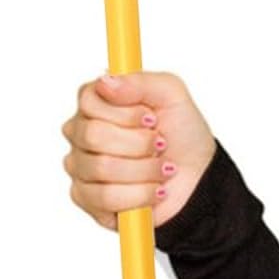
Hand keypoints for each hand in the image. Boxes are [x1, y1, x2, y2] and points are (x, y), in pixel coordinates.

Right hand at [61, 71, 216, 230]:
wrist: (198, 175)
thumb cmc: (182, 132)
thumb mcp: (171, 94)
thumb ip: (140, 82)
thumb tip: (105, 80)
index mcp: (97, 103)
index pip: (89, 100)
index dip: (126, 112)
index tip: (151, 118)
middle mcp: (82, 132)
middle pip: (93, 135)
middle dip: (139, 142)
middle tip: (160, 143)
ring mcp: (80, 166)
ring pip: (102, 167)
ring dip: (144, 169)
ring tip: (161, 167)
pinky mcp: (85, 198)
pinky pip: (105, 197)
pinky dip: (140, 194)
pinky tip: (153, 189)